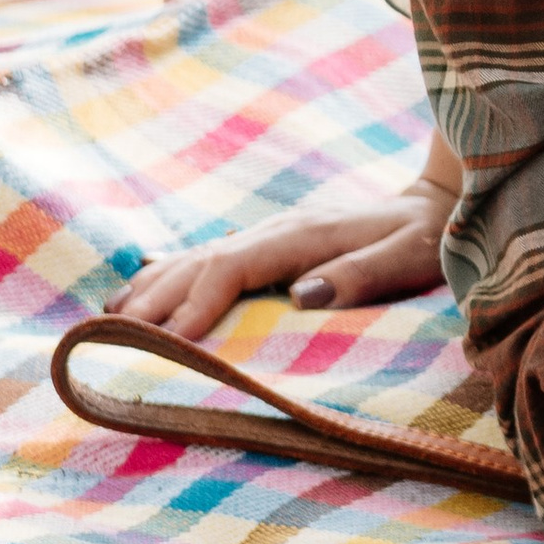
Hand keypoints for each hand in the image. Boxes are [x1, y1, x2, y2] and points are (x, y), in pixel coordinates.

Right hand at [106, 190, 450, 343]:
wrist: (435, 204)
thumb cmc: (425, 238)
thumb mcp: (409, 256)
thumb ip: (361, 274)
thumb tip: (300, 296)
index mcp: (304, 235)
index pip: (233, 267)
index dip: (197, 302)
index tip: (168, 340)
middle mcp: (278, 230)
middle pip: (201, 262)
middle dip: (157, 300)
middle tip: (113, 338)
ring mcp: (270, 234)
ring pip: (196, 257)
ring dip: (153, 286)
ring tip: (108, 318)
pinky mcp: (269, 245)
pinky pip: (207, 259)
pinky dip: (168, 275)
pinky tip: (138, 293)